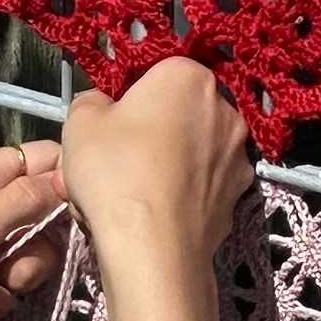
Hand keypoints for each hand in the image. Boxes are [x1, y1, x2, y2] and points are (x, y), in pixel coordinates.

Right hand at [60, 62, 253, 277]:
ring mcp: (238, 154)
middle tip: (121, 156)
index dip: (131, 97)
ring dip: (172, 161)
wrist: (153, 248)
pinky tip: (158, 211)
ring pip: (195, 149)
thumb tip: (103, 105)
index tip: (112, 122)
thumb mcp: (80, 121)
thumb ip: (92, 100)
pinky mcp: (240, 195)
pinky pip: (205, 183)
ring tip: (137, 191)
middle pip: (181, 111)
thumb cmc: (116, 172)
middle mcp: (225, 109)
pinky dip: (185, 192)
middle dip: (155, 128)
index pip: (158, 72)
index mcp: (188, 77)